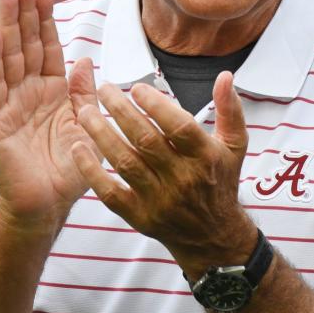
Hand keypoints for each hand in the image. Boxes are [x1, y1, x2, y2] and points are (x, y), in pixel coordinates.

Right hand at [0, 0, 97, 235]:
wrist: (47, 206)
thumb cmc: (68, 169)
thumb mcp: (85, 125)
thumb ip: (83, 93)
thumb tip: (84, 59)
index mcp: (50, 91)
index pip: (46, 47)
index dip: (44, 21)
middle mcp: (26, 92)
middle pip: (24, 44)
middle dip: (22, 12)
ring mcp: (8, 105)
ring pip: (6, 57)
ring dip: (5, 25)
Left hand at [72, 72, 256, 275]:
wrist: (213, 236)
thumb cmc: (220, 182)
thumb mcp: (234, 145)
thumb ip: (229, 108)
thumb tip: (224, 76)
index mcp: (206, 158)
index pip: (178, 127)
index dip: (156, 105)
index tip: (137, 88)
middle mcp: (182, 179)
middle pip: (146, 140)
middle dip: (121, 111)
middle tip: (105, 89)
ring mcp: (159, 200)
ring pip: (125, 162)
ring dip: (102, 134)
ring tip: (85, 111)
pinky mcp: (139, 216)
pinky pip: (110, 193)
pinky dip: (92, 171)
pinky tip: (78, 149)